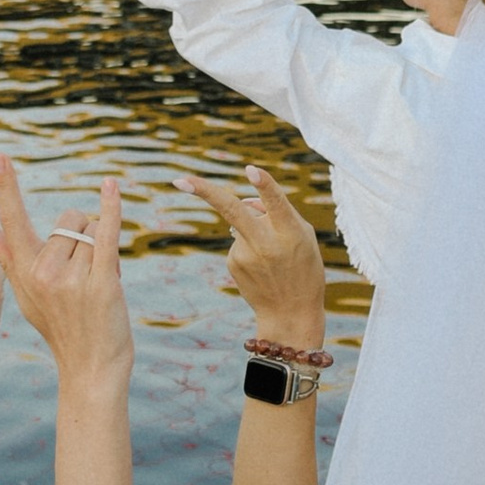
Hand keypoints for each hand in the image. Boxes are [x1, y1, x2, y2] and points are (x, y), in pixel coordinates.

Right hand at [0, 152, 131, 385]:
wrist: (89, 367)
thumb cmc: (59, 328)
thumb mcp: (26, 295)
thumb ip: (8, 258)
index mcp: (25, 271)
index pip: (12, 220)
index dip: (6, 186)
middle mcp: (44, 272)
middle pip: (68, 221)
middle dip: (82, 235)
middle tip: (86, 271)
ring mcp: (72, 278)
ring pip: (90, 230)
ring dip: (101, 247)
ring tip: (99, 279)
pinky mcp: (102, 282)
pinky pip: (106, 234)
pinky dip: (111, 208)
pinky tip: (111, 186)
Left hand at [185, 166, 325, 353]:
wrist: (290, 314)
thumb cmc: (304, 269)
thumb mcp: (304, 237)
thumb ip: (278, 212)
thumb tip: (245, 199)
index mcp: (290, 233)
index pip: (276, 203)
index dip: (265, 185)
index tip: (251, 170)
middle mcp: (265, 243)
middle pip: (232, 210)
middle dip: (204, 192)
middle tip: (180, 180)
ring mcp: (245, 254)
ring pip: (242, 222)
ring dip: (253, 228)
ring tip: (273, 257)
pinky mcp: (233, 263)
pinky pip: (239, 240)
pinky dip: (249, 244)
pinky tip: (262, 266)